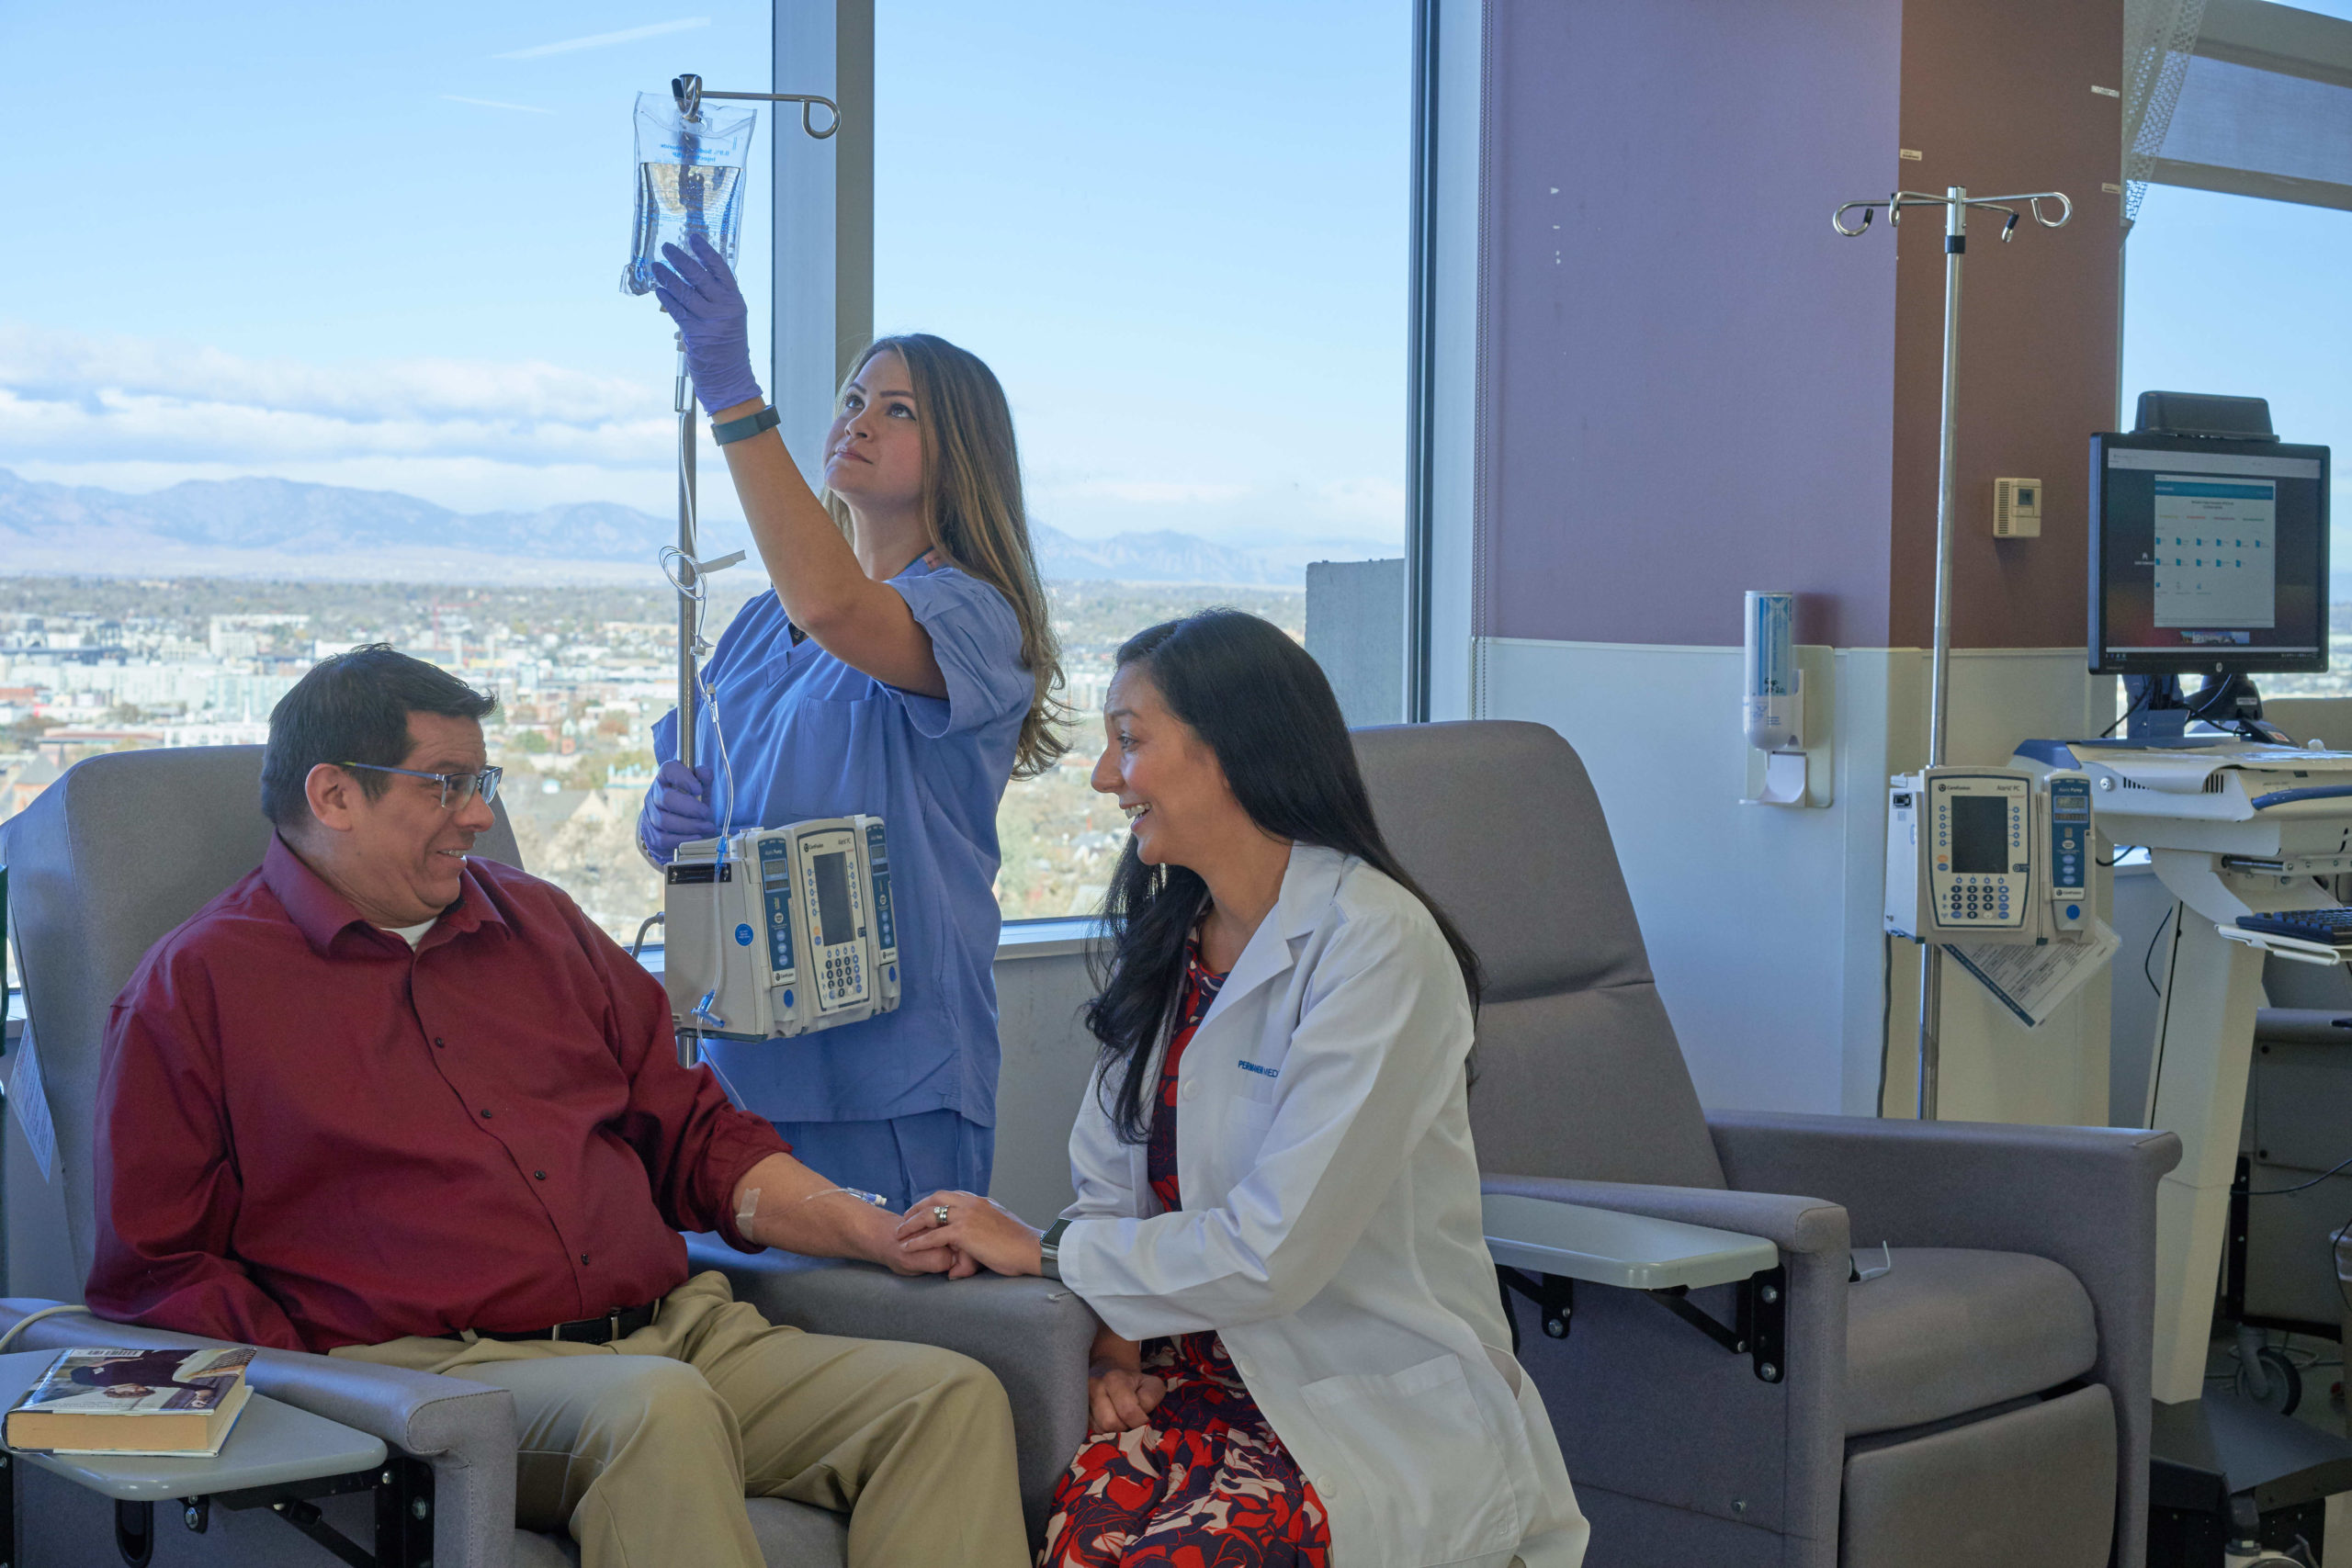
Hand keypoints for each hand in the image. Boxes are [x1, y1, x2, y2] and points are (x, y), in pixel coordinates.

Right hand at [640, 759, 718, 861]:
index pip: (669, 769)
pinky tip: (696, 837)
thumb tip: (704, 773)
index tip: (698, 788)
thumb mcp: (701, 787)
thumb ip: (704, 778)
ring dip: (689, 826)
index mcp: (666, 777)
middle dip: (691, 808)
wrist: (677, 823)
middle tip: (706, 813)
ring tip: (707, 827)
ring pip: (664, 821)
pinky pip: (662, 839)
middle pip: (666, 799)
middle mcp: (654, 793)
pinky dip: (681, 839)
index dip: (683, 778)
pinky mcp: (649, 833)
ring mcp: (649, 813)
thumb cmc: (691, 801)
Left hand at [649, 232, 761, 415]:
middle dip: (681, 260)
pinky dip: (667, 298)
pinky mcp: (696, 334)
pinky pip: (678, 310)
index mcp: (736, 301)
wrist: (730, 381)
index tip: (693, 237)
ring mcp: (711, 321)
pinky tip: (659, 289)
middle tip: (666, 247)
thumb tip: (689, 278)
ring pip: (685, 292)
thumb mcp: (728, 320)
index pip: (721, 269)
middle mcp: (725, 308)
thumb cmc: (727, 350)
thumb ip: (715, 300)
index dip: (706, 252)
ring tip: (656, 266)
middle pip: (700, 276)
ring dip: (667, 277)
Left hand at [894, 1190, 1042, 1277]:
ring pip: (930, 1215)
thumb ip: (986, 1222)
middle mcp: (971, 1203)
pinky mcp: (964, 1232)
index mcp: (979, 1200)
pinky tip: (908, 1247)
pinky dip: (918, 1241)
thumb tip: (979, 1233)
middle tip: (904, 1219)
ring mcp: (966, 1216)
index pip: (949, 1195)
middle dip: (916, 1208)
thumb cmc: (1020, 1242)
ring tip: (899, 1234)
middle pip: (935, 1199)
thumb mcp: (1000, 1224)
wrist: (1031, 1248)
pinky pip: (933, 1236)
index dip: (931, 1202)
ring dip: (911, 1225)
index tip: (921, 1210)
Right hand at [1088, 1362, 1165, 1434]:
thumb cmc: (1136, 1384)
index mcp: (1114, 1378)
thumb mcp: (1153, 1385)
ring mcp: (1082, 1399)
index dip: (1140, 1420)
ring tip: (1121, 1419)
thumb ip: (1151, 1398)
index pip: (1128, 1411)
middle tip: (1132, 1420)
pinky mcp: (1078, 1412)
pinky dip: (1105, 1431)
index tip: (1145, 1417)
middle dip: (1125, 1426)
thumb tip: (1140, 1414)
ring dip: (1115, 1430)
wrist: (1112, 1376)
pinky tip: (1111, 1420)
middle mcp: (1094, 1387)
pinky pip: (1092, 1431)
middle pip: (1110, 1423)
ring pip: (1100, 1429)